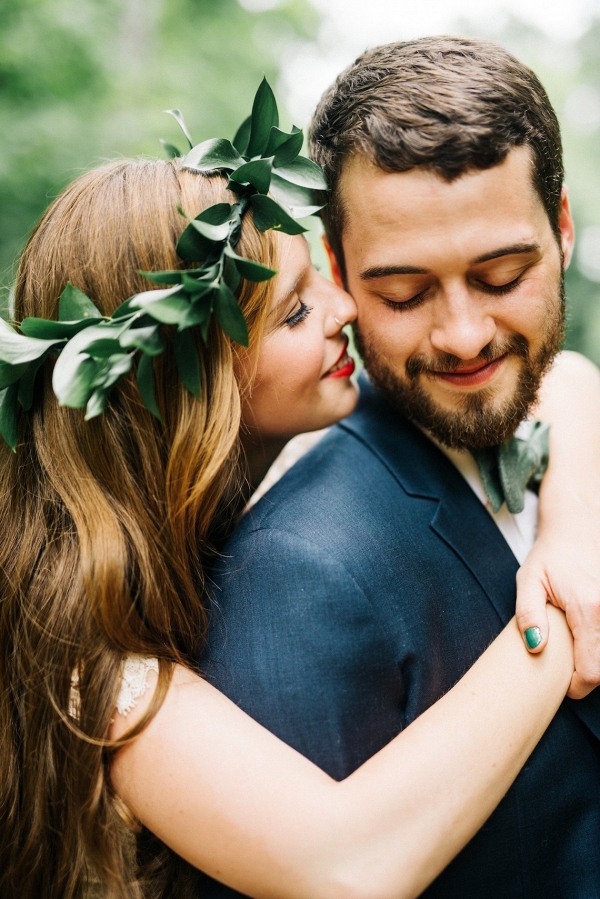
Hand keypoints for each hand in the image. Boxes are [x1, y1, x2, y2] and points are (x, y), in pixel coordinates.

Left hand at [516, 497, 599, 698]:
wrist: (578, 528)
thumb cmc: (550, 556)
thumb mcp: (529, 581)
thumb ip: (528, 614)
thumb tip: (535, 647)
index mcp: (590, 610)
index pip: (592, 672)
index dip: (576, 687)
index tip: (561, 686)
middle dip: (587, 675)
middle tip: (565, 667)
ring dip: (596, 659)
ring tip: (577, 648)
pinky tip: (589, 635)